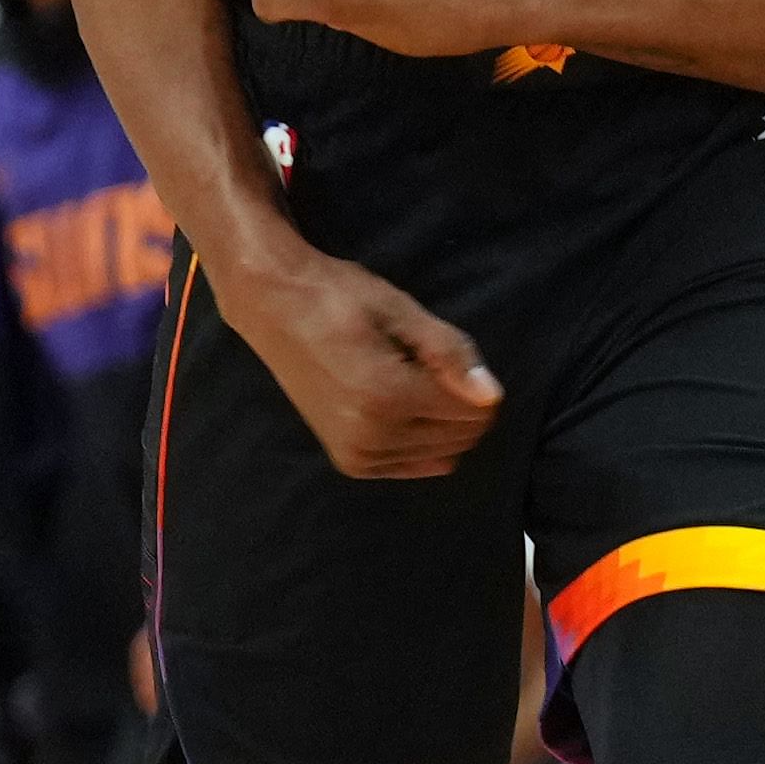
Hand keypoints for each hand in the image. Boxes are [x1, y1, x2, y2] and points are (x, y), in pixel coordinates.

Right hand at [216, 242, 503, 481]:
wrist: (272, 309)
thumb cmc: (338, 298)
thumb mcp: (400, 311)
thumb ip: (450, 354)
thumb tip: (492, 397)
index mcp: (387, 396)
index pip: (474, 411)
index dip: (475, 381)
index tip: (442, 353)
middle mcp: (372, 436)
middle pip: (462, 436)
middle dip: (461, 404)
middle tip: (424, 365)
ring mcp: (358, 455)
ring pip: (443, 454)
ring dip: (440, 422)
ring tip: (404, 382)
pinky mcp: (349, 462)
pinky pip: (414, 465)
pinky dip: (421, 441)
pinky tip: (398, 409)